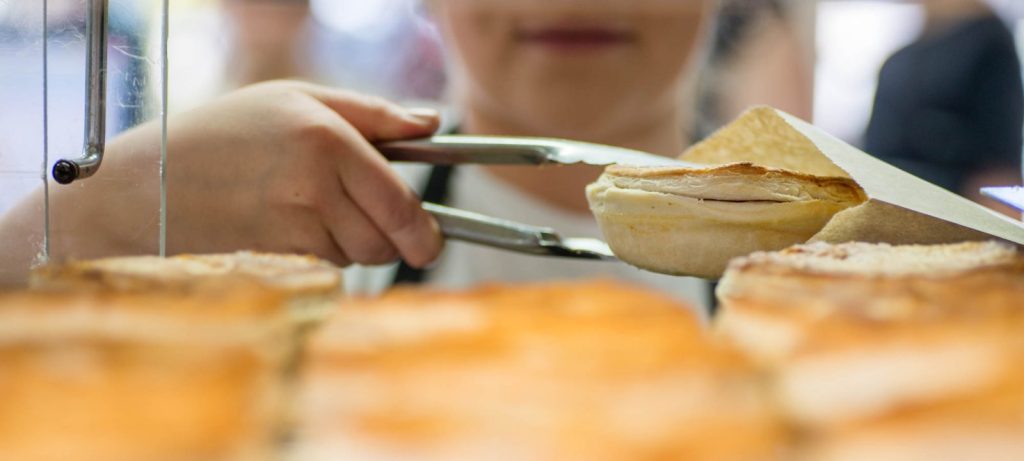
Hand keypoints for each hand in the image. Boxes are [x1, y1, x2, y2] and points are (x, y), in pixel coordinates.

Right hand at [39, 81, 443, 268]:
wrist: (148, 182)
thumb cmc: (227, 131)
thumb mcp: (298, 97)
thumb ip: (373, 112)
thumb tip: (433, 124)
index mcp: (327, 140)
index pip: (401, 204)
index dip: (425, 233)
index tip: (430, 241)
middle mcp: (312, 187)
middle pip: (385, 241)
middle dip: (387, 237)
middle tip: (362, 214)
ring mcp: (290, 229)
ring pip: (355, 258)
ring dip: (349, 243)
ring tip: (305, 206)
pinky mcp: (273, 260)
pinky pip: (324, 269)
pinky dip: (320, 256)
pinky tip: (286, 227)